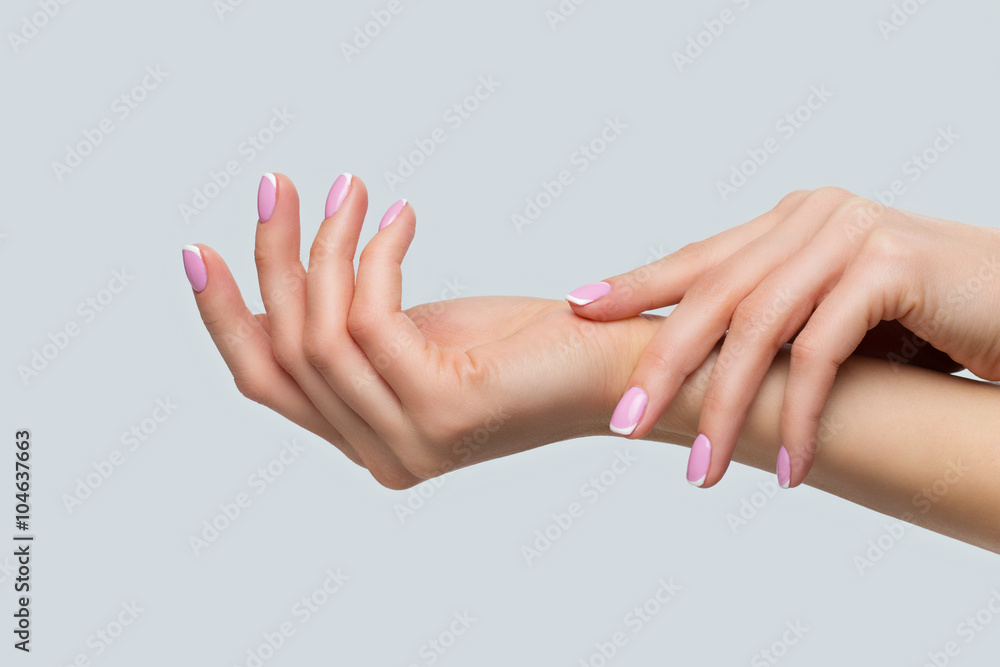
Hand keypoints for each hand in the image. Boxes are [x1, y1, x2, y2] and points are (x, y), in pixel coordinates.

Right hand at [181, 173, 661, 488]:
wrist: (615, 365)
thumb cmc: (526, 346)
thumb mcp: (422, 336)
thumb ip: (360, 332)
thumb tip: (301, 279)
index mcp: (367, 440)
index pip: (267, 382)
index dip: (226, 315)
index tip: (203, 249)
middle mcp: (379, 456)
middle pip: (284, 352)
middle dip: (273, 260)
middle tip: (278, 187)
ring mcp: (408, 443)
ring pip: (322, 332)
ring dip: (328, 247)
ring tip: (350, 189)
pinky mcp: (441, 411)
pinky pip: (373, 319)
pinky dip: (378, 258)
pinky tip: (402, 218)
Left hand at [566, 187, 999, 488]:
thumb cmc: (932, 322)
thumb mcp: (838, 317)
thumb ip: (778, 320)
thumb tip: (699, 368)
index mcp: (791, 222)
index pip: (699, 259)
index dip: (637, 285)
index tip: (580, 308)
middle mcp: (812, 217)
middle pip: (712, 294)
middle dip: (663, 364)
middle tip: (626, 424)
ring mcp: (849, 233)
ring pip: (758, 328)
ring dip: (726, 409)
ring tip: (701, 471)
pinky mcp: (889, 264)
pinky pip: (820, 352)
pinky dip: (800, 416)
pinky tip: (790, 467)